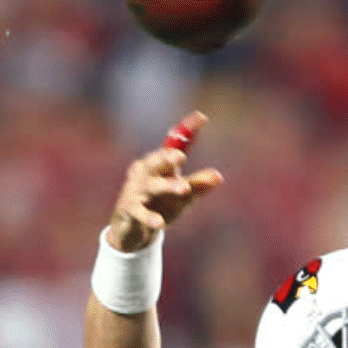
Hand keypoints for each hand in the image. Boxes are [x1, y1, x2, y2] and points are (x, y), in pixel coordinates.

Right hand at [106, 112, 224, 251]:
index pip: (175, 144)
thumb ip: (198, 185)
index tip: (201, 117)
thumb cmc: (161, 206)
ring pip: (153, 186)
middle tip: (181, 156)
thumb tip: (218, 176)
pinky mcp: (128, 208)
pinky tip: (159, 224)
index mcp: (162, 164)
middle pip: (157, 160)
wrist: (133, 231)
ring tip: (185, 189)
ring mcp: (136, 189)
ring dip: (168, 186)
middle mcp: (147, 172)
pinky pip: (139, 212)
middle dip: (167, 156)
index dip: (186, 130)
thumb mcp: (184, 197)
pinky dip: (149, 217)